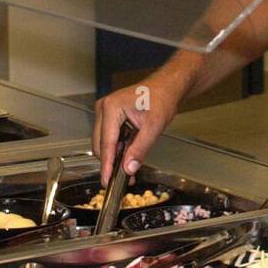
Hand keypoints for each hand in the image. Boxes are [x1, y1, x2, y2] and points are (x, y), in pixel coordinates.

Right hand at [92, 69, 189, 186]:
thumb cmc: (161, 99)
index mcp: (111, 108)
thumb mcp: (153, 127)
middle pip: (100, 144)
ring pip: (104, 142)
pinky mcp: (109, 115)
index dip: (107, 164)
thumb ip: (139, 149)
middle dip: (110, 162)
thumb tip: (128, 168)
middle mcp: (103, 108)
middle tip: (120, 180)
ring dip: (114, 156)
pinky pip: (109, 137)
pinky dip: (117, 149)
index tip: (107, 181)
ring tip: (128, 171)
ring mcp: (105, 111)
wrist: (166, 87)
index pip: (106, 143)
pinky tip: (127, 158)